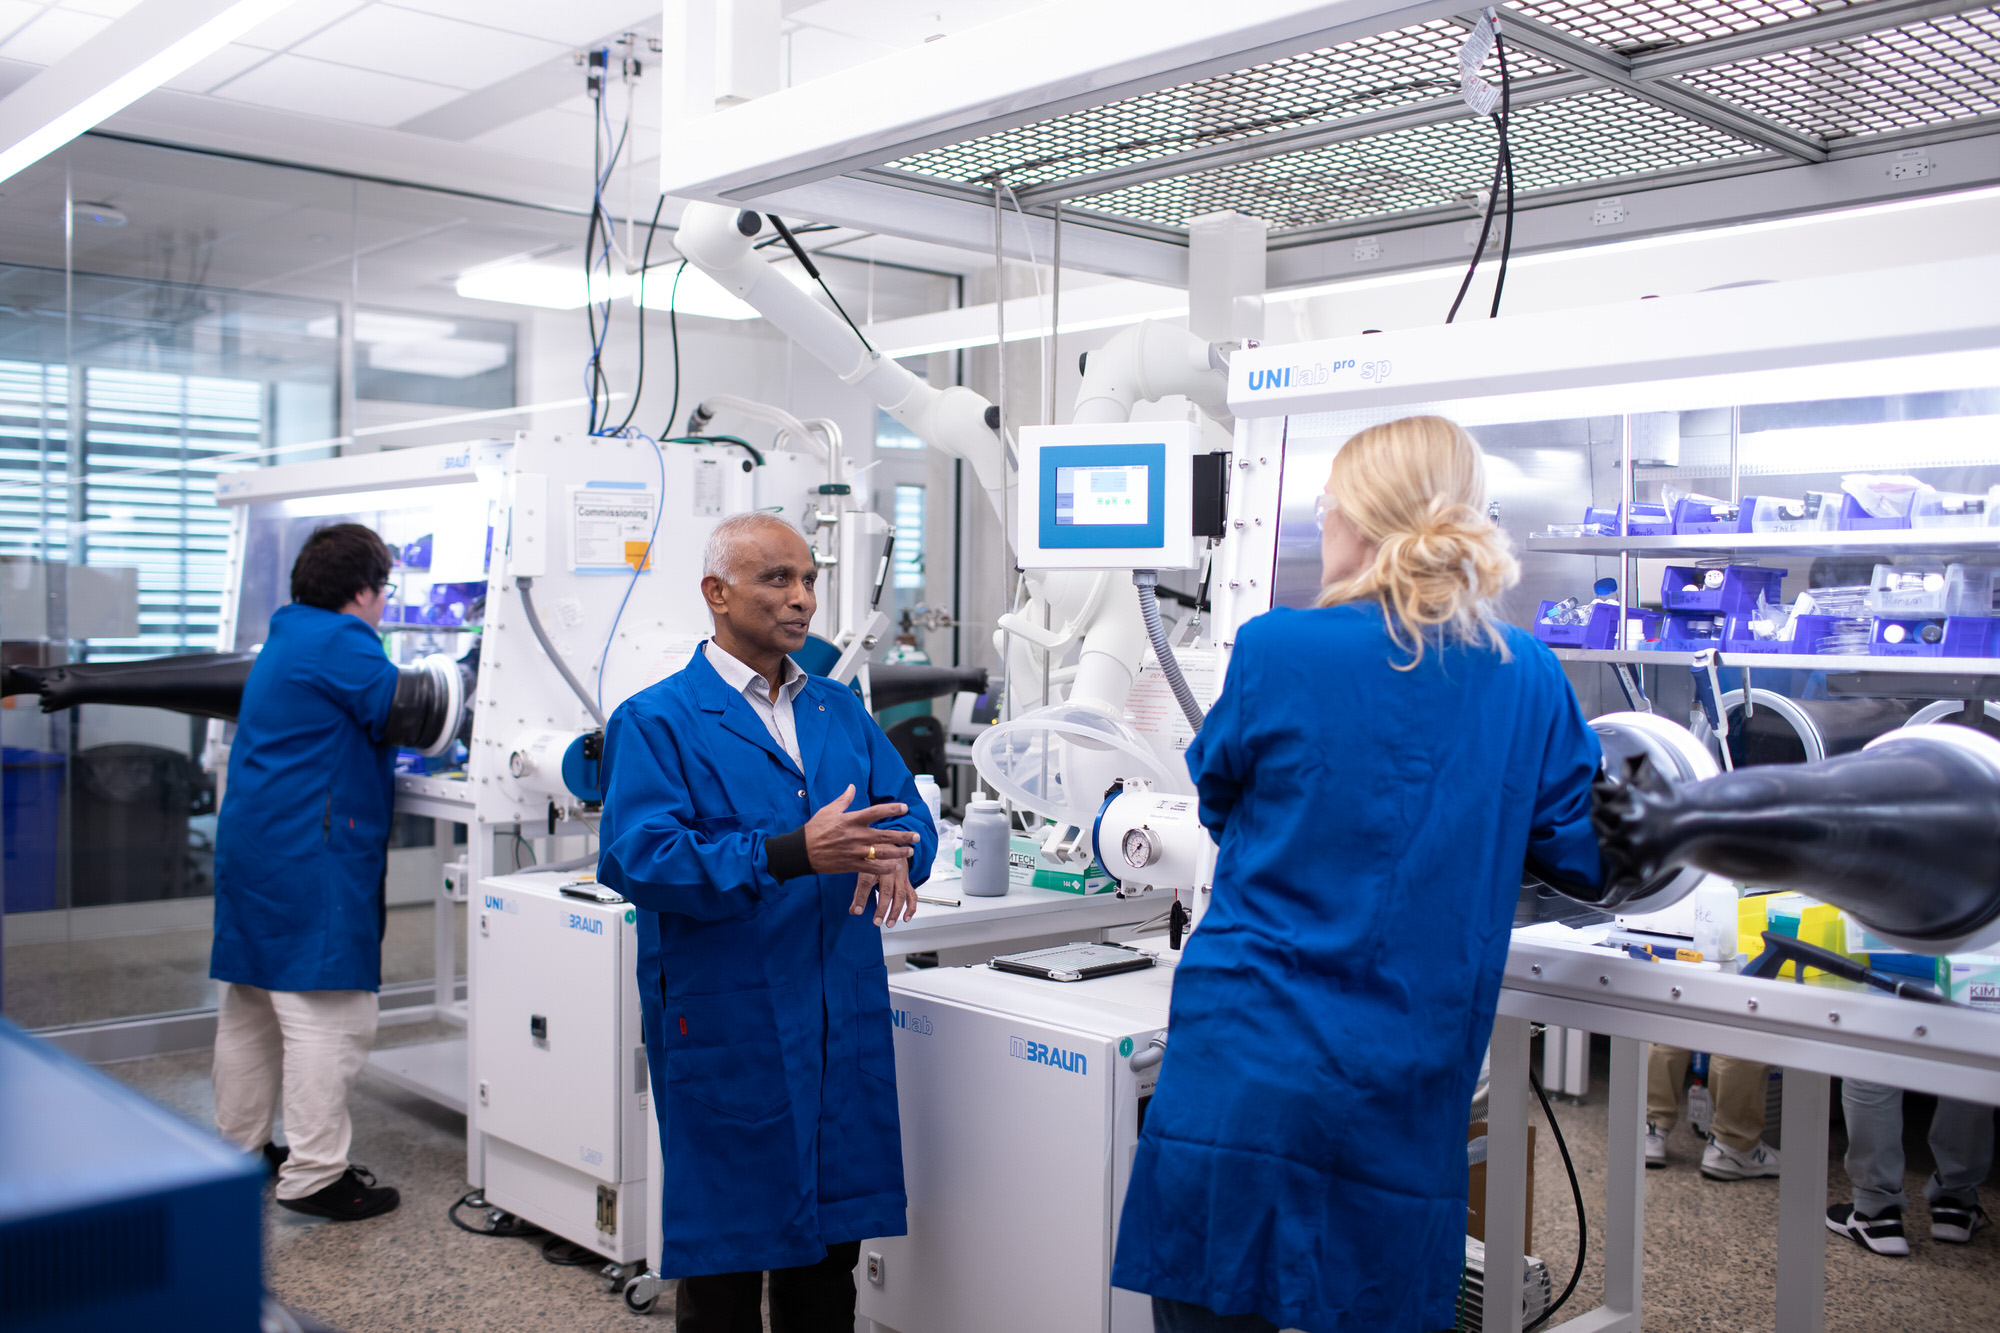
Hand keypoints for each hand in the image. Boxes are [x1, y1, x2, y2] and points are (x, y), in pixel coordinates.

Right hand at [803, 784, 919, 874]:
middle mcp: (855, 835)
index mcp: (851, 820)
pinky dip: (885, 868)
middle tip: (916, 836)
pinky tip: (895, 867)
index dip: (892, 809)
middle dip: (903, 836)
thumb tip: (852, 787)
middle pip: (885, 834)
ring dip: (899, 853)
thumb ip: (844, 800)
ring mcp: (855, 851)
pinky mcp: (852, 865)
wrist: (802, 851)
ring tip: (910, 852)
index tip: (905, 808)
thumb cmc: (815, 829)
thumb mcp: (828, 810)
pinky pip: (872, 868)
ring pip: (882, 853)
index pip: (875, 812)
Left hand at [851, 858, 918, 927]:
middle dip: (882, 908)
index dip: (861, 897)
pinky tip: (906, 918)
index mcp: (874, 863)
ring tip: (889, 923)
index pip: (866, 882)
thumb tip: (854, 910)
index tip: (856, 911)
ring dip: (896, 911)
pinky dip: (910, 908)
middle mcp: (889, 868)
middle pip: (886, 890)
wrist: (890, 842)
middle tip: (876, 921)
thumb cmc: (874, 855)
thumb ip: (858, 889)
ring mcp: (900, 875)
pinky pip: (912, 894)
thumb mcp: (862, 867)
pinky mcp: (907, 880)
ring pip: (900, 894)